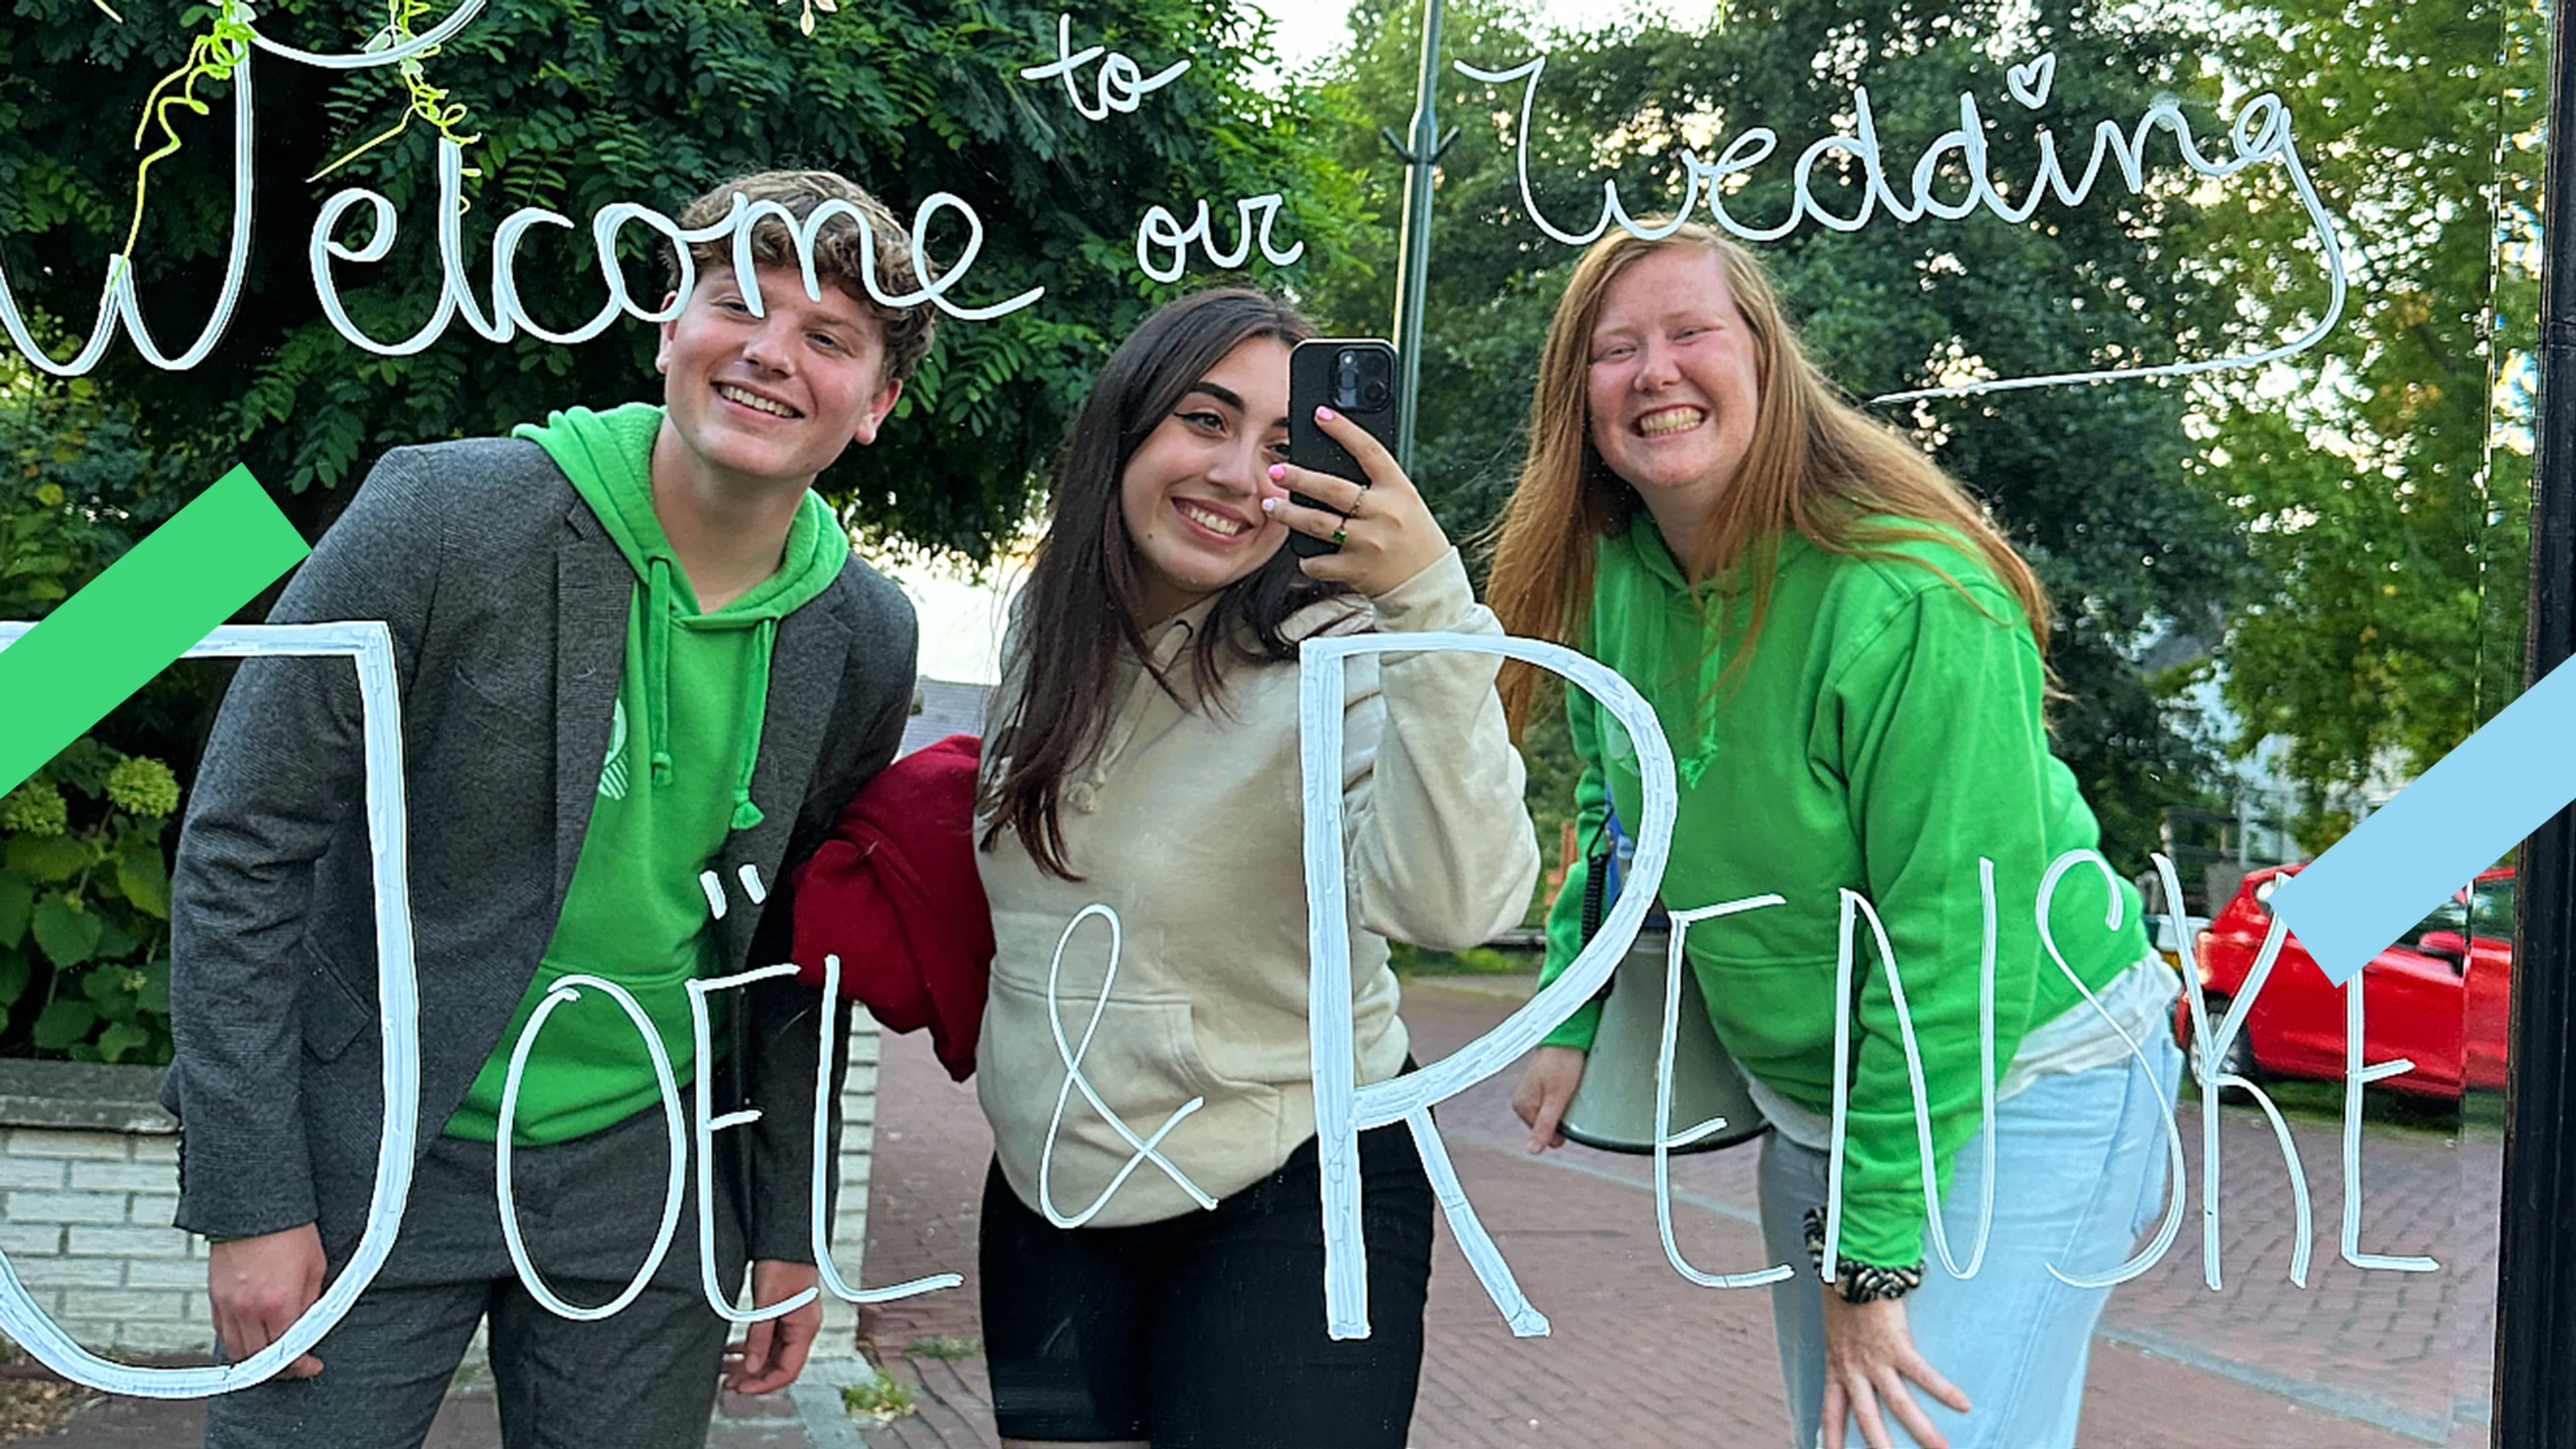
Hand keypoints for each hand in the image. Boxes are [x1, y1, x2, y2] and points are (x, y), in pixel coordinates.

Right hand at [207, 1224, 325, 1378]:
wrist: (255, 1204)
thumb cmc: (289, 1230)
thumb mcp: (315, 1267)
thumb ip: (310, 1302)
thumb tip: (308, 1325)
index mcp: (279, 1303)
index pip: (288, 1352)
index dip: (301, 1365)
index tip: (311, 1366)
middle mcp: (248, 1309)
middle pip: (260, 1359)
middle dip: (280, 1368)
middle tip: (295, 1363)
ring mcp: (227, 1304)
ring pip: (237, 1350)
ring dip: (256, 1358)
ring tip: (274, 1354)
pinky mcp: (214, 1296)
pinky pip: (222, 1332)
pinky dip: (237, 1340)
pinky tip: (252, 1336)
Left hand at [723, 1260, 822, 1393]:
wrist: (786, 1238)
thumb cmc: (784, 1264)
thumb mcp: (768, 1303)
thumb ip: (760, 1337)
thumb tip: (752, 1366)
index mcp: (805, 1328)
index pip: (788, 1371)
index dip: (764, 1385)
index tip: (741, 1389)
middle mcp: (802, 1328)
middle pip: (778, 1365)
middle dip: (752, 1376)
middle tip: (727, 1383)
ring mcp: (793, 1321)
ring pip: (771, 1353)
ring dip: (749, 1363)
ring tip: (725, 1369)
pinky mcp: (783, 1313)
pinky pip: (768, 1339)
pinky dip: (750, 1347)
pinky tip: (732, 1350)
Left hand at [1262, 406, 1450, 597]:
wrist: (1428, 583)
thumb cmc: (1412, 536)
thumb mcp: (1404, 501)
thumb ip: (1375, 484)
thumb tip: (1329, 463)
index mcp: (1398, 490)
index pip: (1369, 451)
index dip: (1343, 430)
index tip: (1320, 414)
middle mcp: (1383, 513)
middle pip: (1331, 489)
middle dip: (1298, 477)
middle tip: (1277, 471)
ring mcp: (1369, 543)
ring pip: (1316, 523)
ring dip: (1287, 513)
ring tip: (1270, 505)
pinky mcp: (1356, 570)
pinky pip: (1318, 561)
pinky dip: (1306, 557)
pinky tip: (1302, 552)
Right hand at [1511, 1045, 1586, 1152]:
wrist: (1567, 1035)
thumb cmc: (1562, 1063)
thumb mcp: (1556, 1099)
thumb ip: (1544, 1126)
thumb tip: (1532, 1151)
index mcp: (1522, 1106)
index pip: (1547, 1137)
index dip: (1563, 1128)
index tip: (1569, 1109)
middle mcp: (1523, 1101)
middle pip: (1549, 1126)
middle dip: (1562, 1117)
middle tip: (1570, 1096)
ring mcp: (1531, 1093)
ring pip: (1553, 1114)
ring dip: (1564, 1106)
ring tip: (1569, 1089)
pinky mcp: (1540, 1086)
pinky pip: (1553, 1102)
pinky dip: (1563, 1098)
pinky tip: (1567, 1086)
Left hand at [1819, 1292, 1970, 1448]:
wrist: (1850, 1268)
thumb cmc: (1844, 1294)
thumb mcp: (1834, 1330)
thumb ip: (1845, 1350)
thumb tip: (1856, 1360)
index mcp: (1837, 1366)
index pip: (1831, 1412)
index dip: (1832, 1438)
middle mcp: (1854, 1368)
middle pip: (1867, 1419)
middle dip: (1881, 1447)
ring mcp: (1876, 1359)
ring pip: (1899, 1405)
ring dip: (1922, 1430)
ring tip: (1941, 1448)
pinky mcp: (1897, 1345)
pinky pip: (1923, 1374)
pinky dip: (1944, 1390)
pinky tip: (1962, 1403)